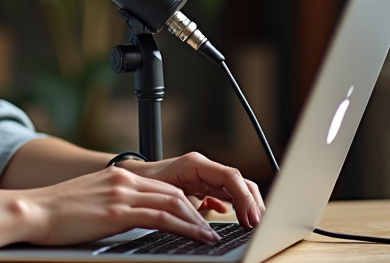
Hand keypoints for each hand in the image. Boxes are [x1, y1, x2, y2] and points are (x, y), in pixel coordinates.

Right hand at [20, 165, 221, 246]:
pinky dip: (185, 227)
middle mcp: (123, 180)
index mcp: (117, 177)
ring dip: (197, 221)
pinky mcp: (118, 211)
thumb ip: (113, 205)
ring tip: (211, 235)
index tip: (198, 217)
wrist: (33, 211)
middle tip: (212, 228)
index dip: (185, 203)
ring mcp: (121, 194)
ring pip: (174, 203)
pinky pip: (162, 217)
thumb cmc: (56, 213)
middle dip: (197, 211)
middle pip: (173, 192)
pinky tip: (197, 237)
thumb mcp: (91, 202)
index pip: (161, 187)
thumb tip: (127, 220)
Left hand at [122, 152, 265, 228]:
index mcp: (195, 164)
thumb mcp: (167, 194)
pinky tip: (235, 218)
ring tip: (251, 224)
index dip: (244, 197)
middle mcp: (203, 168)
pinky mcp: (203, 187)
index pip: (230, 176)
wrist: (132, 178)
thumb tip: (207, 221)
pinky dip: (234, 206)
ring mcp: (205, 177)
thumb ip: (187, 204)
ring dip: (246, 206)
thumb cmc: (144, 183)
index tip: (250, 218)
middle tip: (257, 224)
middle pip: (239, 181)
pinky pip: (226, 195)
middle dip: (252, 202)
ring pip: (236, 188)